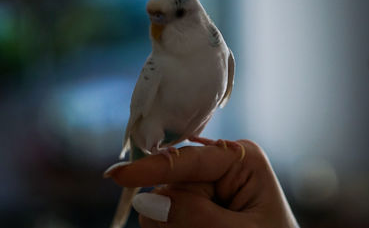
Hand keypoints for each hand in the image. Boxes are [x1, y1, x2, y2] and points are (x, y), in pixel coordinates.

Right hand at [108, 140, 298, 227]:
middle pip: (172, 184)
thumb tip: (149, 202)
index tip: (116, 176)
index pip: (188, 159)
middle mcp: (220, 165)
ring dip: (173, 225)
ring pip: (165, 203)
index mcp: (240, 158)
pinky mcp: (197, 202)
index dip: (152, 168)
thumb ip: (196, 216)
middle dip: (173, 213)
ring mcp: (207, 184)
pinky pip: (169, 216)